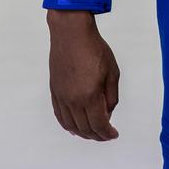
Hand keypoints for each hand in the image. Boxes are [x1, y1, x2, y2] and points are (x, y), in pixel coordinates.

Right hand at [47, 9, 120, 140]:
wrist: (71, 33)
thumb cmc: (94, 49)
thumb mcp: (112, 72)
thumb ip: (111, 96)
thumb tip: (107, 113)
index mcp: (89, 96)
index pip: (98, 125)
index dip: (107, 133)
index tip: (114, 134)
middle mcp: (72, 100)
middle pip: (84, 128)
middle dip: (97, 135)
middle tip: (105, 135)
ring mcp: (61, 97)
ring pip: (71, 125)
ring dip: (82, 133)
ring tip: (92, 132)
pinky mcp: (54, 91)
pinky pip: (60, 116)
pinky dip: (68, 125)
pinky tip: (75, 126)